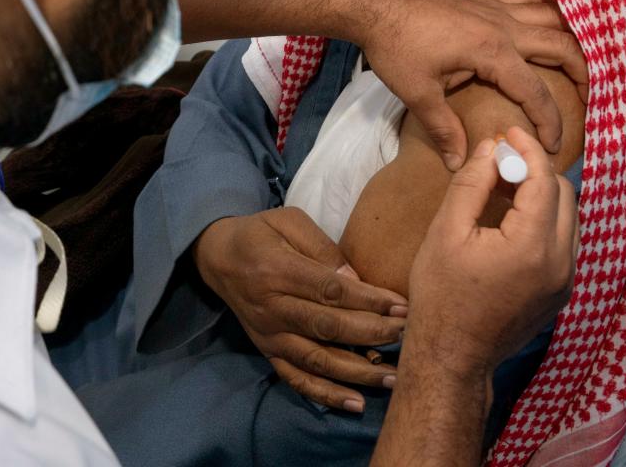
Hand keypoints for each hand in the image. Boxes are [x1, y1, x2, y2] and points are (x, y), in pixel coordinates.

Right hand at [192, 207, 407, 409]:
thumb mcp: (289, 221)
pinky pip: (296, 379)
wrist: (218, 257)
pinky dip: (325, 395)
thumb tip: (358, 281)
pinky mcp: (267, 352)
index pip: (330, 291)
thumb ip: (322, 248)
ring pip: (317, 359)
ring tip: (393, 377)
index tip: (402, 307)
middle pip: (327, 327)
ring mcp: (269, 335)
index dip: (369, 301)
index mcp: (277, 270)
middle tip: (407, 336)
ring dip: (357, 371)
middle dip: (372, 334)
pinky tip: (356, 403)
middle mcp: (271, 308)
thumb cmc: (261, 233)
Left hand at [359, 0, 586, 169]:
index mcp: (492, 51)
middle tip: (593, 100)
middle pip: (562, 46)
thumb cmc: (395, 48)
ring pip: (552, 16)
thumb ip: (443, 128)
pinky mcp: (486, 2)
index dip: (549, 122)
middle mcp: (504, 26)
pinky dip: (550, 9)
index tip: (553, 146)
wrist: (375, 7)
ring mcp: (496, 9)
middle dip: (585, 73)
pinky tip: (557, 21)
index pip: (536, 92)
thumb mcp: (417, 93)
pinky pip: (529, 0)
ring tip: (588, 60)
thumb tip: (459, 164)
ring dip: (574, 36)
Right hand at [403, 127, 577, 379]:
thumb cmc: (441, 294)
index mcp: (533, 245)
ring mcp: (565, 281)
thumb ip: (472, 184)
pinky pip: (565, 242)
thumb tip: (491, 148)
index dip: (527, 150)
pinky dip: (545, 220)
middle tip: (502, 159)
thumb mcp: (446, 232)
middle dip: (536, 170)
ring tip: (505, 187)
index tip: (508, 132)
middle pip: (563, 195)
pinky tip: (513, 219)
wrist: (453, 355)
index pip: (545, 180)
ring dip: (543, 195)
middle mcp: (561, 262)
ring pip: (569, 218)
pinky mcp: (561, 293)